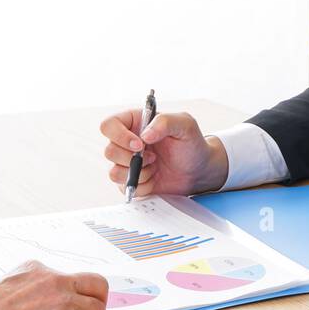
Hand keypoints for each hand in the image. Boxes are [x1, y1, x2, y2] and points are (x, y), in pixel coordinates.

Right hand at [0, 261, 107, 309]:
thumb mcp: (5, 285)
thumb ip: (28, 288)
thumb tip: (37, 302)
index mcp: (37, 269)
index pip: (72, 276)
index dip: (74, 295)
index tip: (69, 307)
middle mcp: (54, 280)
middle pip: (97, 286)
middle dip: (95, 303)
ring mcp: (62, 303)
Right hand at [100, 109, 229, 196]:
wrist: (199, 170)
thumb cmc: (192, 144)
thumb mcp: (185, 124)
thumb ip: (165, 122)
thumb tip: (144, 135)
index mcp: (134, 123)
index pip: (109, 126)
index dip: (119, 136)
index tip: (140, 144)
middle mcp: (126, 142)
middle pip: (109, 151)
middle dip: (132, 159)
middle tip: (154, 157)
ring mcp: (126, 163)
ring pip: (114, 172)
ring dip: (138, 173)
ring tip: (155, 167)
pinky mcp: (130, 181)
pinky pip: (124, 188)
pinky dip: (142, 185)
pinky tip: (154, 178)